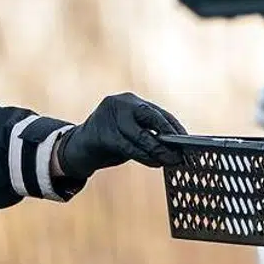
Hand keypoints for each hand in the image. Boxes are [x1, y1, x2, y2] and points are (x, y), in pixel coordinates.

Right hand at [55, 93, 187, 178]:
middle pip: (150, 117)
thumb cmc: (109, 141)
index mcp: (129, 101)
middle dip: (168, 135)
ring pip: (141, 135)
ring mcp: (110, 117)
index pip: (156, 111)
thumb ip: (148, 133)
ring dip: (159, 150)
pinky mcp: (102, 134)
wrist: (76, 149)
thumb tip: (175, 146)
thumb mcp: (129, 131)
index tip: (187, 140)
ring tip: (172, 160)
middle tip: (182, 151)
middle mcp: (120, 103)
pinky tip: (156, 162)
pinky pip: (129, 146)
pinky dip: (145, 155)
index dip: (173, 126)